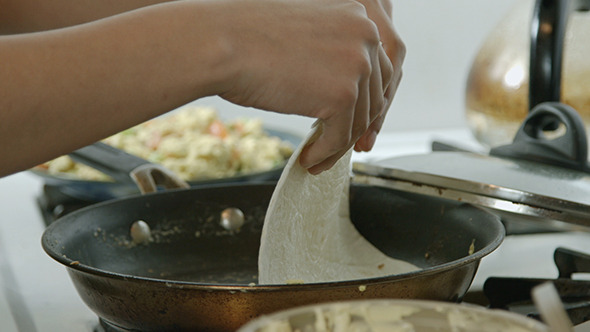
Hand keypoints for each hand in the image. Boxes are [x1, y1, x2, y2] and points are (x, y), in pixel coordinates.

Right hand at [217, 0, 394, 173]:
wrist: (222, 42)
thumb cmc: (247, 38)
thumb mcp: (304, 38)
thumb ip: (332, 57)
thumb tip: (340, 90)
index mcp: (357, 16)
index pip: (377, 70)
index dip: (362, 103)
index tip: (347, 123)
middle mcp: (366, 36)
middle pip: (373, 97)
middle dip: (353, 127)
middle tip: (334, 146)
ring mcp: (358, 65)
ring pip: (359, 122)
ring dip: (337, 146)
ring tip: (316, 157)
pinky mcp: (343, 95)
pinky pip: (341, 137)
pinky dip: (325, 153)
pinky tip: (308, 158)